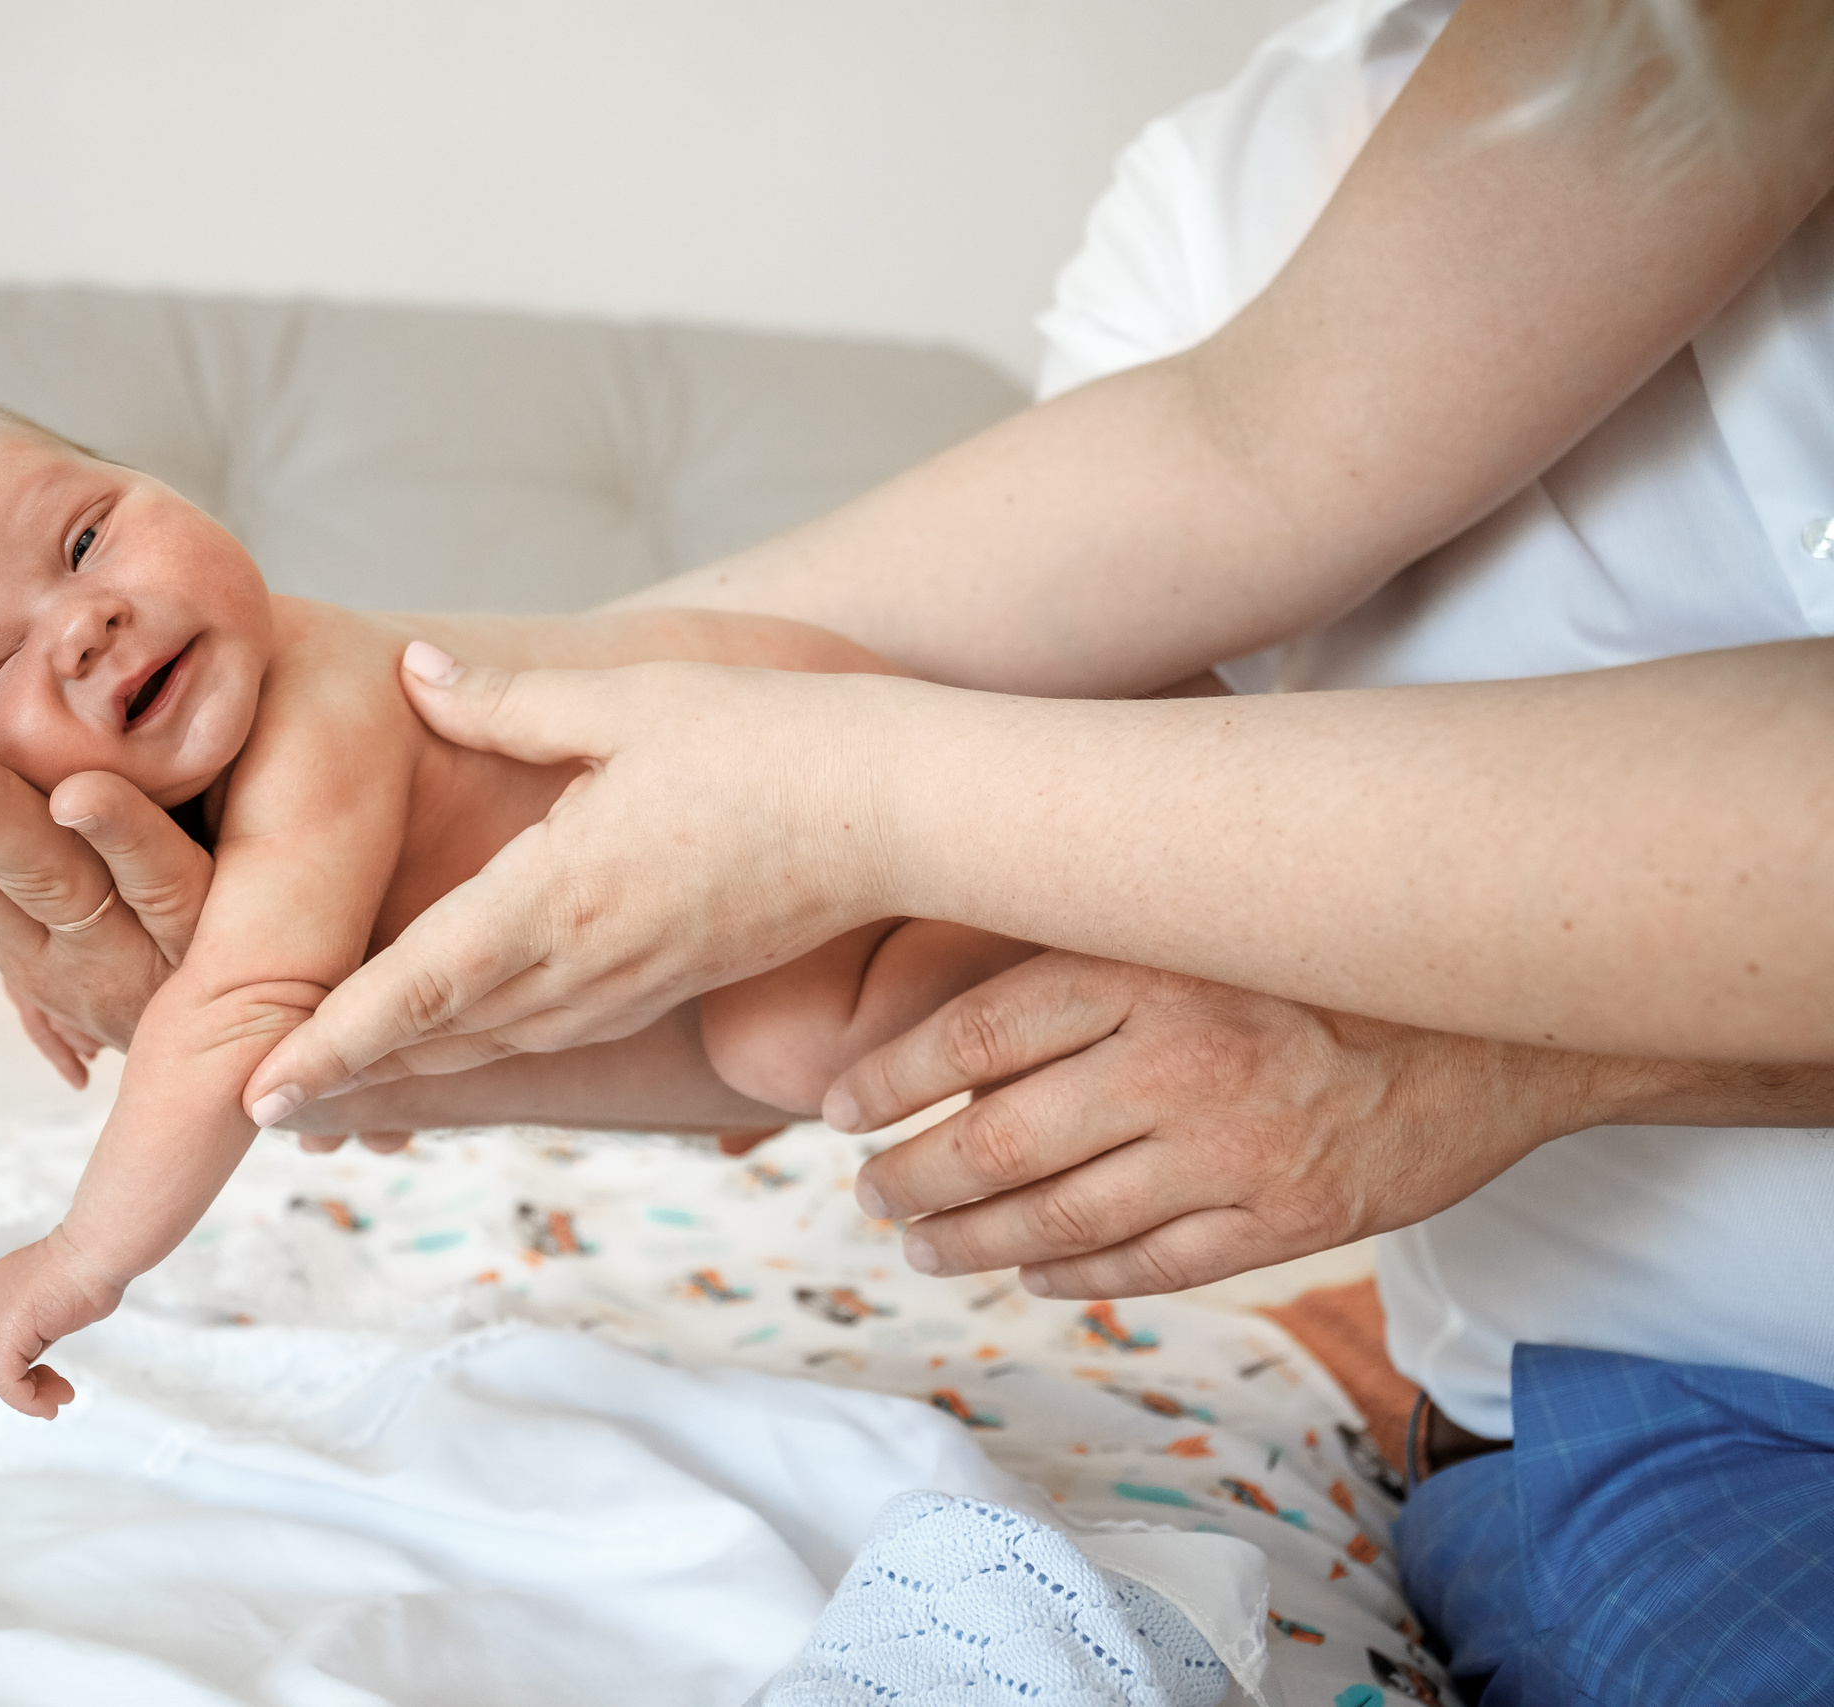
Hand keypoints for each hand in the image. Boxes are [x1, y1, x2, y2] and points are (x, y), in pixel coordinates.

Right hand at [0, 664, 211, 1079]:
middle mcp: (40, 940)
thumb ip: (24, 842)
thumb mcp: (91, 883)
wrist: (307, 1051)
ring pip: (34, 872)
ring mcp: (123, 949)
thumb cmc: (193, 932)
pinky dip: (122, 838)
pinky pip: (164, 888)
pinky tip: (83, 789)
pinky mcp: (215, 944)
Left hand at [0, 1224, 128, 1417]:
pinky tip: (50, 1404)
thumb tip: (46, 1333)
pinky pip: (6, 1383)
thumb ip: (40, 1319)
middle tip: (56, 1392)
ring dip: (25, 1396)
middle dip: (19, 1384)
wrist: (95, 1252)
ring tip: (57, 1398)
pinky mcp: (4, 1335)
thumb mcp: (56, 1299)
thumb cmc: (92, 1267)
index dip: (15, 1366)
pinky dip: (27, 1401)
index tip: (51, 1376)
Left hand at [242, 643, 905, 1123]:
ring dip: (411, 1069)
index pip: (419, 987)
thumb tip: (414, 670)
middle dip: (348, 1074)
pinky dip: (486, 1047)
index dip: (332, 1042)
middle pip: (441, 1035)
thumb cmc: (769, 741)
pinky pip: (554, 1032)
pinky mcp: (670, 983)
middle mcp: (588, 961)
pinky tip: (457, 1041)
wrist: (900, 811)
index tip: (260, 1088)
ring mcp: (633, 983)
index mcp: (560, 894)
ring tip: (335, 1089)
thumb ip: (507, 700)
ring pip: (496, 1043)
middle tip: (262, 1103)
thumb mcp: (627, 701)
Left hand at [830, 952, 1608, 1297]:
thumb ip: (1091, 943)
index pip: (970, 1036)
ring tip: (921, 1243)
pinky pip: (1151, 1264)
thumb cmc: (1326, 945)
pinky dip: (1075, 1276)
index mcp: (1143, 964)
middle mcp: (1179, 1058)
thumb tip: (956, 994)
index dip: (886, 1080)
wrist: (1508, 1005)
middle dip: (911, 1177)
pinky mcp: (1291, 1218)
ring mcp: (1236, 1148)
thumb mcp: (1197, 909)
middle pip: (996, 1140)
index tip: (837, 1109)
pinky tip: (1031, 1274)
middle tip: (868, 1192)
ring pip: (1061, 1218)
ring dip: (973, 1240)